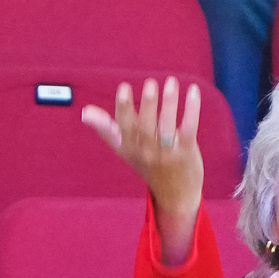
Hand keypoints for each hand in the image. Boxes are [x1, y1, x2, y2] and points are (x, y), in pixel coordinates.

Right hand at [81, 77, 204, 257]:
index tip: (124, 87)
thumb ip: (106, 130)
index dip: (123, 107)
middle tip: (150, 83)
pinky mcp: (186, 152)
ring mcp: (167, 153)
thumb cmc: (147, 166)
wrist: (175, 195)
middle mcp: (147, 151)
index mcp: (130, 147)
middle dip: (148, 104)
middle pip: (146, 126)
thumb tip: (85, 113)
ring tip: (171, 82)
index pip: (124, 126)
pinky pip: (188, 129)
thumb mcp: (124, 150)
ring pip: (167, 125)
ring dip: (169, 103)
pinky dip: (191, 110)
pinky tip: (193, 91)